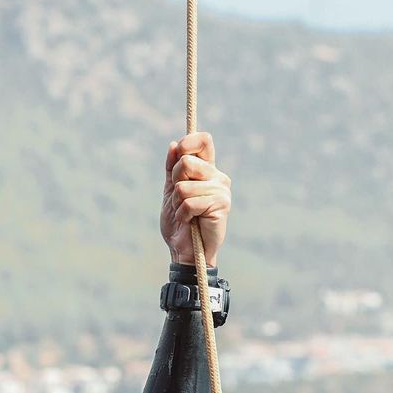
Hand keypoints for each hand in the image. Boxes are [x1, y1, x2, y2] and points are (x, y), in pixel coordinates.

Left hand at [160, 132, 231, 266]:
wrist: (185, 252)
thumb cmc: (179, 224)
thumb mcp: (170, 193)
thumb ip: (172, 170)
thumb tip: (173, 145)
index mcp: (206, 170)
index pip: (203, 140)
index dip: (188, 143)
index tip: (178, 155)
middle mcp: (216, 176)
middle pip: (187, 162)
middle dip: (174, 182)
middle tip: (179, 199)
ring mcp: (221, 189)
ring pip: (184, 186)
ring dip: (177, 203)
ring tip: (185, 214)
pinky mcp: (222, 204)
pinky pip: (190, 202)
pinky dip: (183, 214)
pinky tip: (190, 221)